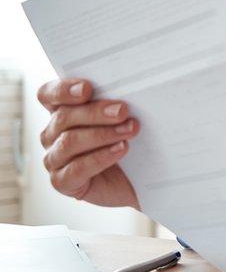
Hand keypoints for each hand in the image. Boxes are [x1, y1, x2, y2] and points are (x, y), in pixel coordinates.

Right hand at [37, 79, 139, 208]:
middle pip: (64, 117)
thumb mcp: (119, 120)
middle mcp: (52, 135)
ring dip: (103, 134)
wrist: (132, 180)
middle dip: (96, 112)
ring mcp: (54, 159)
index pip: (48, 95)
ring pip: (70, 142)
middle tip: (122, 111)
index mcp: (61, 112)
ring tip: (129, 130)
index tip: (87, 89)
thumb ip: (113, 105)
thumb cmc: (123, 143)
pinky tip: (121, 149)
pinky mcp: (62, 182)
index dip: (63, 90)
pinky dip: (101, 157)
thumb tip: (126, 95)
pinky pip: (77, 168)